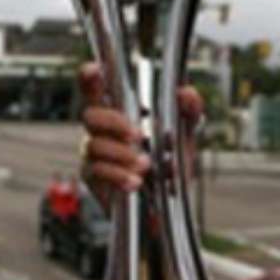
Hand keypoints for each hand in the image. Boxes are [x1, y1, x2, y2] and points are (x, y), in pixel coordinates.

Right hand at [78, 63, 204, 208]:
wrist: (165, 208)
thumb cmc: (168, 167)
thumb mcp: (184, 138)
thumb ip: (189, 112)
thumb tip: (186, 92)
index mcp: (120, 114)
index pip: (97, 91)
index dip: (90, 79)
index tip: (93, 71)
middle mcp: (102, 132)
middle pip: (90, 115)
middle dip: (113, 123)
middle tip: (138, 135)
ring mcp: (94, 155)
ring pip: (94, 146)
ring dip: (121, 154)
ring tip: (146, 166)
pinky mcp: (94, 179)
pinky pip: (97, 172)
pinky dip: (118, 176)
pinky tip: (135, 182)